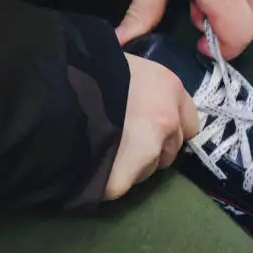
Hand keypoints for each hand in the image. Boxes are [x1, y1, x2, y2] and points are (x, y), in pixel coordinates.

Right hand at [105, 53, 198, 200]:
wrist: (62, 90)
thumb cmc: (92, 69)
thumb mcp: (127, 67)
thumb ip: (143, 87)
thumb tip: (139, 98)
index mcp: (170, 88)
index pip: (190, 122)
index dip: (172, 127)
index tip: (156, 129)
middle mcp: (169, 120)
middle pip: (171, 149)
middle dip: (153, 150)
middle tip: (125, 142)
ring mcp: (151, 150)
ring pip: (149, 170)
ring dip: (134, 167)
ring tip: (106, 151)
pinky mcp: (127, 176)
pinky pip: (121, 185)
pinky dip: (107, 181)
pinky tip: (91, 165)